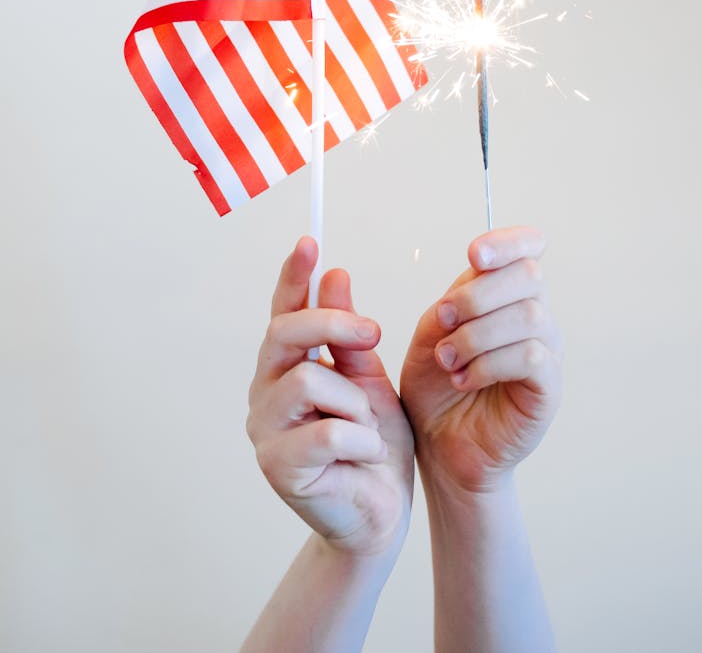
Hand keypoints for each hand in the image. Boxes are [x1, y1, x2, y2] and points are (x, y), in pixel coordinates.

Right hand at [246, 237, 413, 557]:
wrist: (381, 515)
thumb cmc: (374, 446)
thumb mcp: (370, 380)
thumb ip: (348, 335)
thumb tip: (334, 274)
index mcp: (288, 366)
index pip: (285, 311)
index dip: (294, 276)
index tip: (309, 241)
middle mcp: (266, 390)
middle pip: (286, 334)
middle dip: (332, 324)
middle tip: (374, 332)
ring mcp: (265, 429)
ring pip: (309, 381)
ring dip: (354, 403)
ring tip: (368, 429)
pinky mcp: (277, 465)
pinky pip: (329, 432)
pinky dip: (361, 441)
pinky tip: (365, 457)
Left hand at [400, 227, 561, 495]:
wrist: (437, 445)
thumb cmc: (435, 386)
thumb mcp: (432, 332)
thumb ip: (453, 299)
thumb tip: (476, 269)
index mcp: (505, 295)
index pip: (529, 247)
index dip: (508, 242)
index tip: (474, 256)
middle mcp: (534, 316)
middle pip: (529, 275)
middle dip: (477, 295)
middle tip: (443, 322)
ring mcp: (547, 352)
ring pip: (529, 316)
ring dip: (476, 335)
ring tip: (448, 361)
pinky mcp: (549, 388)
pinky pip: (532, 357)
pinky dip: (489, 364)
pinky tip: (464, 380)